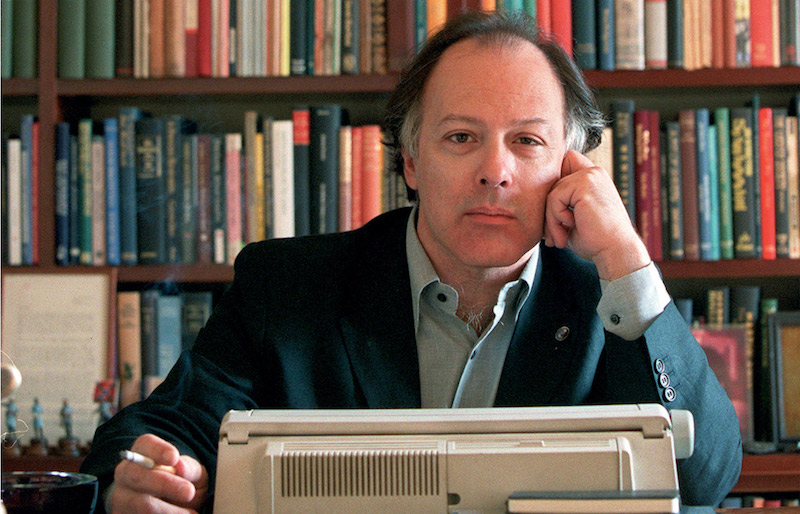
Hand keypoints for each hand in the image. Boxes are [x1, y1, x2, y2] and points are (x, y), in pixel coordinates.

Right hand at [111, 434, 208, 513]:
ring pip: (139, 503)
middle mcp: (126, 473)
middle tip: (189, 493)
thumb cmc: (183, 483)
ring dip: (167, 510)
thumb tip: (180, 466)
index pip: (145, 445)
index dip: (158, 450)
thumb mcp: (193, 473)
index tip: (173, 457)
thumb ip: (190, 468)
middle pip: (137, 476)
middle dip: (165, 484)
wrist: (171, 506)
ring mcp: (120, 497)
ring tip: (190, 513)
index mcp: (144, 453)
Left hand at [543, 150, 649, 280]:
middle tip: (554, 236)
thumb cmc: (595, 240)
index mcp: (593, 178)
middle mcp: (593, 172)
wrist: (615, 251)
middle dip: (549, 211)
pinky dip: (556, 217)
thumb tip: (532, 203)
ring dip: (551, 219)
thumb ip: (559, 205)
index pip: (565, 163)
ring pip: (551, 193)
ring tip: (560, 238)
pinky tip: (570, 228)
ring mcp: (590, 176)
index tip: (557, 212)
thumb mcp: (573, 219)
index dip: (556, 183)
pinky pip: (554, 198)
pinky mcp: (585, 183)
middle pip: (552, 182)